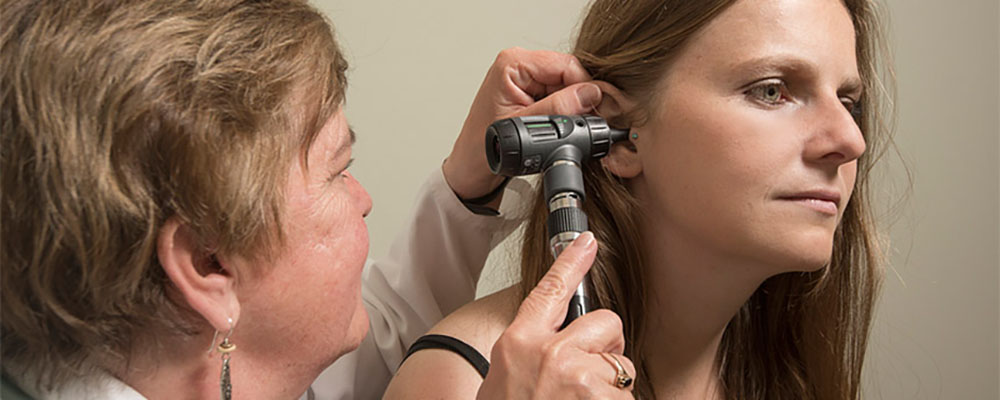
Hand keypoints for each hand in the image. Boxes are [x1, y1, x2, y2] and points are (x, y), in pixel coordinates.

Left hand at [443, 47, 601, 201]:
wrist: (471, 170)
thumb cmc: (482, 148)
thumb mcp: (524, 126)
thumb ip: (558, 108)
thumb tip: (589, 95)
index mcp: (513, 64)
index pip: (566, 65)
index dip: (586, 87)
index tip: (596, 109)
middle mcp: (519, 66)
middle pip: (569, 74)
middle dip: (580, 99)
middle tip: (581, 123)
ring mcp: (526, 79)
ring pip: (568, 87)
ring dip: (572, 108)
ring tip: (562, 129)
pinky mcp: (531, 93)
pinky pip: (560, 97)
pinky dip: (565, 113)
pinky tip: (558, 127)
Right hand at [476, 232, 636, 398]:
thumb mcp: (503, 376)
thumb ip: (529, 352)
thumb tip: (550, 346)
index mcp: (520, 343)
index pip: (551, 290)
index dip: (572, 262)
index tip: (587, 242)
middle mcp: (550, 354)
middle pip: (606, 323)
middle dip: (606, 347)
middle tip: (588, 376)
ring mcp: (578, 376)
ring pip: (621, 367)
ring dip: (609, 388)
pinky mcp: (601, 399)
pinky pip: (627, 396)